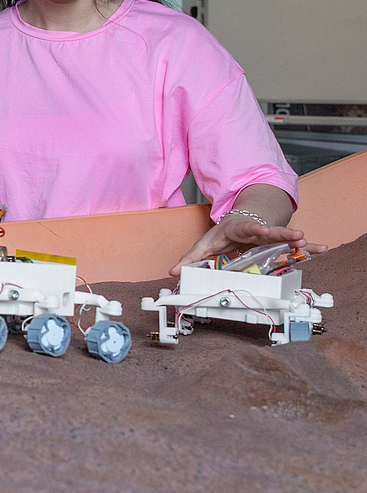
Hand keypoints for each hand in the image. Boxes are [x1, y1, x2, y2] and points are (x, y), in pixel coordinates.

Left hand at [170, 217, 326, 276]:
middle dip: (283, 233)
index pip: (246, 228)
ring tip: (308, 241)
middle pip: (270, 231)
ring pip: (285, 237)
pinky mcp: (278, 242)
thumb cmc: (222, 234)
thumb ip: (191, 259)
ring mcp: (269, 236)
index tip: (264, 230)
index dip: (256, 229)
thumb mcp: (205, 245)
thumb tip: (173, 272)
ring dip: (296, 239)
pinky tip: (320, 249)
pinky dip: (307, 248)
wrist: (238, 221)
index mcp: (238, 230)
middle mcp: (256, 231)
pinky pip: (294, 245)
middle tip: (297, 235)